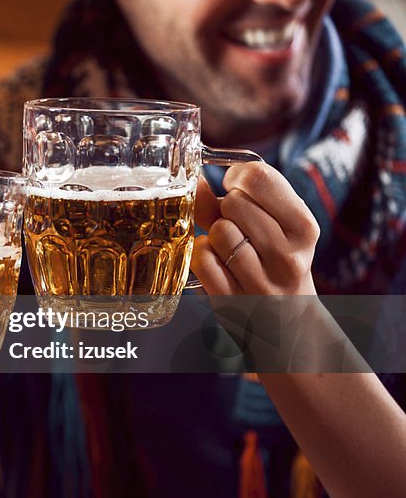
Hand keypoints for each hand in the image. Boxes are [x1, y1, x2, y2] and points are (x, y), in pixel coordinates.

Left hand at [190, 162, 318, 295]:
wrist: (287, 320)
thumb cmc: (273, 261)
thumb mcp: (270, 225)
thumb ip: (230, 199)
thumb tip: (194, 180)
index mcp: (304, 227)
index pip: (260, 177)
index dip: (238, 177)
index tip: (236, 188)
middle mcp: (288, 256)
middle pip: (234, 203)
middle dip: (226, 208)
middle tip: (238, 225)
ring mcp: (261, 282)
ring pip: (218, 231)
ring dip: (214, 235)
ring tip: (230, 247)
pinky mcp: (232, 301)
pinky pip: (202, 259)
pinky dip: (202, 256)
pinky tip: (217, 263)